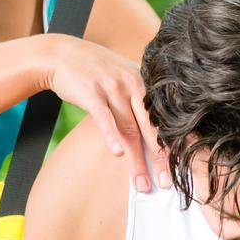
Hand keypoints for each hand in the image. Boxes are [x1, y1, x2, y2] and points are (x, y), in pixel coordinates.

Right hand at [41, 34, 170, 193]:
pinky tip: (117, 155)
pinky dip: (111, 136)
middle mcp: (133, 84)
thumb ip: (139, 99)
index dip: (172, 146)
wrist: (61, 54)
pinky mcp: (91, 93)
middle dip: (160, 159)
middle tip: (166, 184)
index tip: (179, 169)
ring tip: (141, 185)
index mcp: (145, 83)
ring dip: (136, 160)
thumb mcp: (123, 76)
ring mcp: (112, 88)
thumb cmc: (94, 71)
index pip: (164, 120)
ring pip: (129, 129)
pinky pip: (104, 118)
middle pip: (151, 128)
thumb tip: (154, 131)